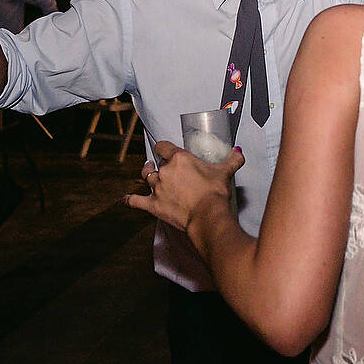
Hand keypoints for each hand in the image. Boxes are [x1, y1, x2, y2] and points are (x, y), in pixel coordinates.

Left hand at [125, 140, 241, 241]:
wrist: (207, 216)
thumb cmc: (214, 193)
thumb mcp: (225, 172)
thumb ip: (232, 160)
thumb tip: (239, 152)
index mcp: (179, 159)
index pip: (164, 147)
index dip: (165, 148)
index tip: (167, 150)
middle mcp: (165, 171)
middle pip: (156, 163)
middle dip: (160, 164)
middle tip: (166, 167)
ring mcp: (157, 188)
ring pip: (145, 177)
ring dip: (146, 174)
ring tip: (148, 171)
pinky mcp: (153, 205)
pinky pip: (136, 201)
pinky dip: (129, 200)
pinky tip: (124, 199)